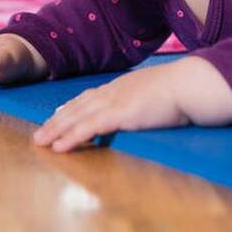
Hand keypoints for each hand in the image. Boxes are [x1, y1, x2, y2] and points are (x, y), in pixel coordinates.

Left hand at [33, 57, 231, 151]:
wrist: (191, 84)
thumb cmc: (184, 90)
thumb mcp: (160, 92)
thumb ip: (148, 99)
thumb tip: (150, 105)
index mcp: (124, 85)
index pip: (91, 96)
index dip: (73, 105)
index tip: (59, 112)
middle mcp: (114, 91)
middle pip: (77, 106)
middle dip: (56, 119)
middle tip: (40, 131)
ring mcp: (115, 102)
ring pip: (77, 117)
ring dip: (56, 129)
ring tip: (40, 142)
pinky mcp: (119, 114)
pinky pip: (88, 128)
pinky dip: (71, 137)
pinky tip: (59, 147)